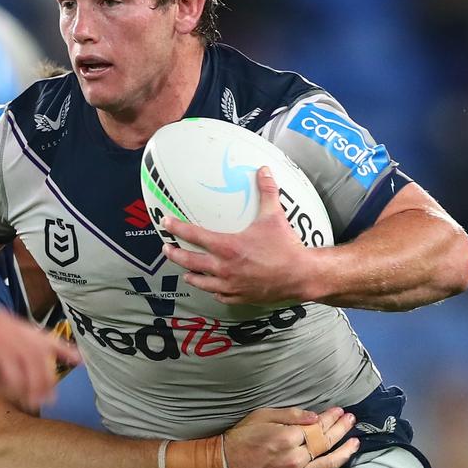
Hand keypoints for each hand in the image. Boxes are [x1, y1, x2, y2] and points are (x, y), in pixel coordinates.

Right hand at [0, 294, 78, 410]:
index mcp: (1, 320)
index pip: (38, 334)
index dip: (60, 348)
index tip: (78, 360)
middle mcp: (3, 323)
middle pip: (38, 350)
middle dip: (49, 375)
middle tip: (51, 398)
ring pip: (26, 358)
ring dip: (34, 382)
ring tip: (37, 402)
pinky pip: (5, 362)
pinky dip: (12, 379)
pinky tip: (13, 392)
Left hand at [161, 167, 317, 305]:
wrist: (302, 276)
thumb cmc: (286, 247)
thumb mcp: (274, 216)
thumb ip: (267, 192)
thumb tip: (264, 171)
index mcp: (227, 247)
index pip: (194, 235)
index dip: (177, 227)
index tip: (166, 222)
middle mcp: (224, 268)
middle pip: (189, 261)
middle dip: (175, 254)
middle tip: (166, 249)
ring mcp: (230, 285)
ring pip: (201, 282)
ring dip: (191, 275)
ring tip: (185, 272)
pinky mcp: (240, 297)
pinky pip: (220, 296)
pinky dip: (213, 291)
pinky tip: (212, 288)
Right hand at [224, 406, 358, 467]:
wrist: (225, 467)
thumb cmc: (241, 438)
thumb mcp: (260, 416)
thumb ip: (290, 415)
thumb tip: (315, 416)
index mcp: (287, 437)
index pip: (317, 426)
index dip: (330, 418)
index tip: (339, 411)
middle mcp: (295, 457)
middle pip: (327, 442)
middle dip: (341, 429)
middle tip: (351, 420)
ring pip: (329, 464)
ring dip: (345, 452)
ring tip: (355, 443)